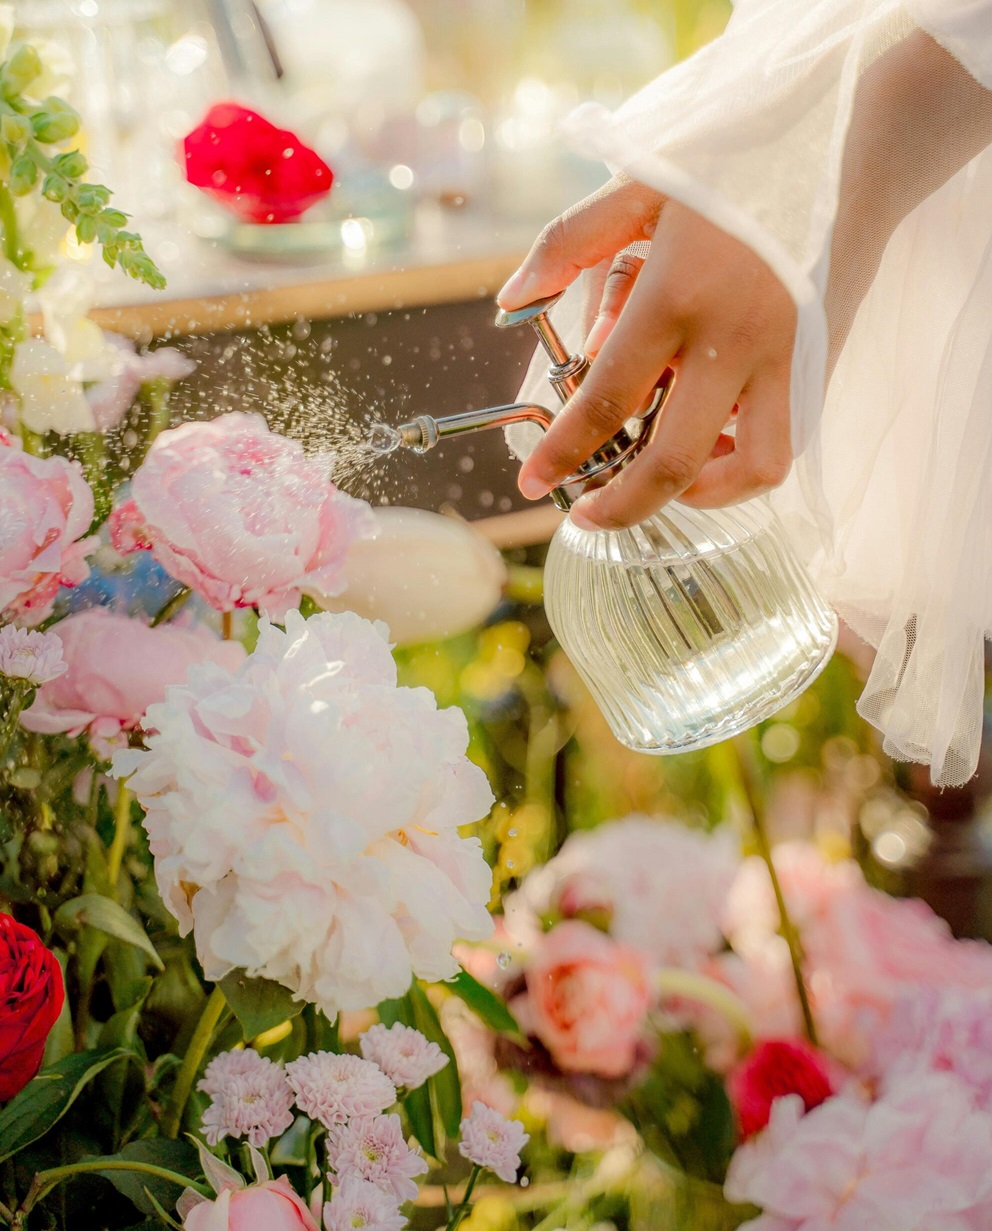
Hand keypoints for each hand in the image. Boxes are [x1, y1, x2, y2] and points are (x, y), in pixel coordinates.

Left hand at [498, 178, 797, 529]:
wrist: (853, 147)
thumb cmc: (737, 166)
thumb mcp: (643, 184)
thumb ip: (569, 242)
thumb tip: (512, 300)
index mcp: (677, 296)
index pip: (608, 400)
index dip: (565, 453)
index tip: (532, 483)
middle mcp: (735, 342)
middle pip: (676, 464)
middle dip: (623, 507)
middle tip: (588, 517)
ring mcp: (787, 362)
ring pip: (753, 472)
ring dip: (701, 494)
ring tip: (660, 479)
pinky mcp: (819, 368)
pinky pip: (785, 442)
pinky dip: (743, 462)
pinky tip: (712, 439)